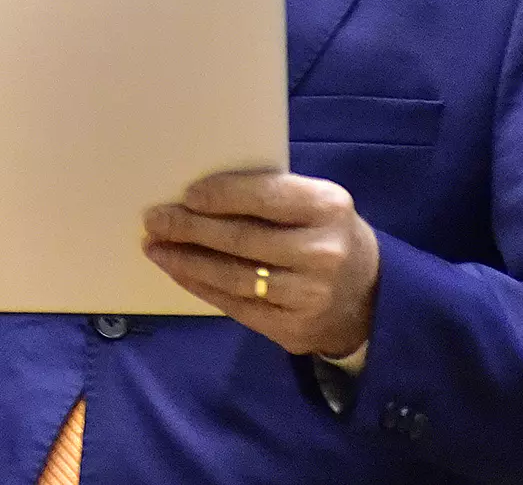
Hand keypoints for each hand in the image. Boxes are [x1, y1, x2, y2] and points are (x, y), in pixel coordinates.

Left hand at [142, 170, 379, 358]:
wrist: (367, 297)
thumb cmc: (325, 235)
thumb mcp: (316, 205)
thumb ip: (272, 197)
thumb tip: (198, 195)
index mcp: (328, 207)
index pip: (266, 196)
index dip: (223, 196)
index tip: (186, 194)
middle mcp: (322, 251)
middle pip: (243, 238)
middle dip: (190, 228)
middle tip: (154, 219)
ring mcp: (308, 294)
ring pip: (233, 276)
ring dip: (186, 260)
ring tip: (155, 246)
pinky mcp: (291, 328)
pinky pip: (235, 305)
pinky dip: (200, 286)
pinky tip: (178, 271)